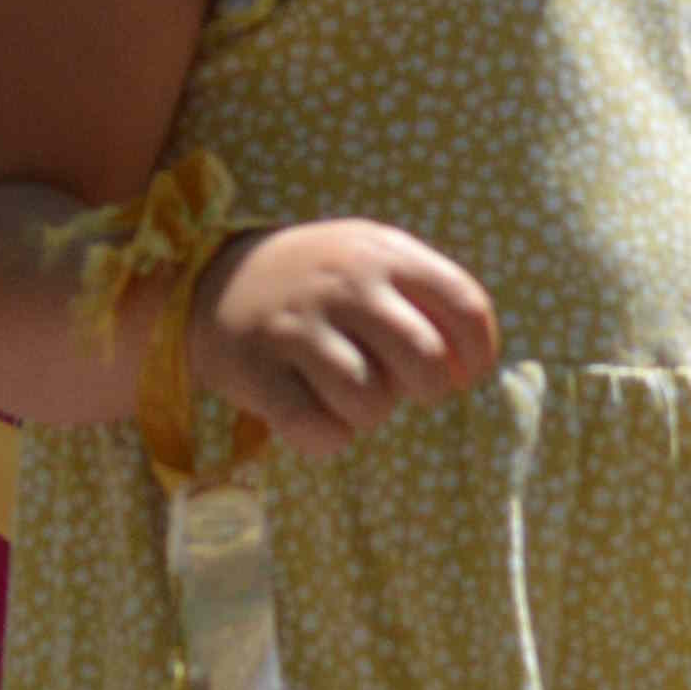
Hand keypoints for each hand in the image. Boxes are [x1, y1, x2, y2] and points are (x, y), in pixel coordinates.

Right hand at [188, 219, 498, 457]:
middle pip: (427, 362)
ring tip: (342, 389)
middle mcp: (347, 282)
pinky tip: (311, 411)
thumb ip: (429, 301)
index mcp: (386, 252)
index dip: (477, 354)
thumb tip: (468, 370)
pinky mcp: (258, 370)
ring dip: (367, 412)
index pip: (467, 307)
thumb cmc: (319, 285)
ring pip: (372, 403)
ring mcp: (299, 325)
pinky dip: (325, 437)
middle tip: (395, 382)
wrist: (213, 280)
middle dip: (424, 390)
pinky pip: (319, 431)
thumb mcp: (374, 262)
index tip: (459, 373)